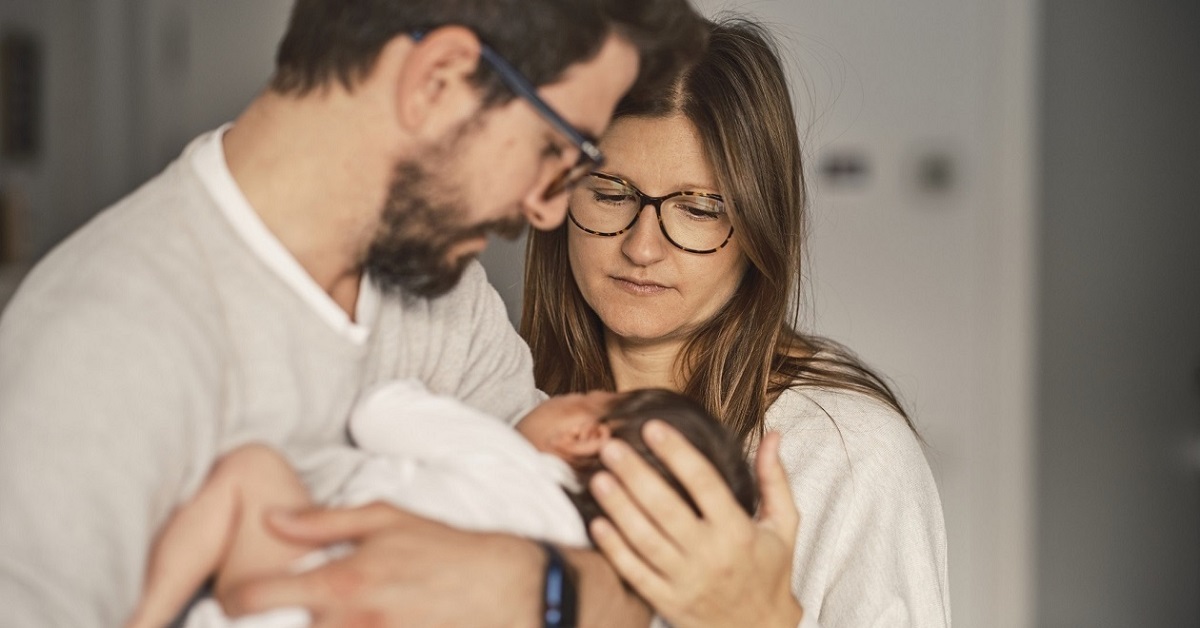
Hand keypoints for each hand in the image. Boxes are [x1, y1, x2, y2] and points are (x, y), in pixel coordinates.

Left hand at [221, 502, 542, 626]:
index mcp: (343, 581)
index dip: (233, 602)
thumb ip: (323, 522)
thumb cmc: (447, 551)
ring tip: (310, 622)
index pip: (256, 600)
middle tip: (266, 620)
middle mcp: (352, 624)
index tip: (235, 603)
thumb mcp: (389, 519)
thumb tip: (270, 519)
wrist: (512, 591)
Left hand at [589, 424, 803, 627]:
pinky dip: (614, 549)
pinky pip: (635, 573)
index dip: (677, 453)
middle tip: (611, 446)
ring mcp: (686, 581)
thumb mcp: (784, 526)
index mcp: (738, 530)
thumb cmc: (769, 570)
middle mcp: (710, 555)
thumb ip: (774, 479)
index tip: (652, 427)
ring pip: (645, 540)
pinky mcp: (667, 602)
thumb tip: (773, 435)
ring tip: (599, 478)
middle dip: (635, 474)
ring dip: (619, 508)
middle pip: (666, 508)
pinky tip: (597, 524)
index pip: (704, 483)